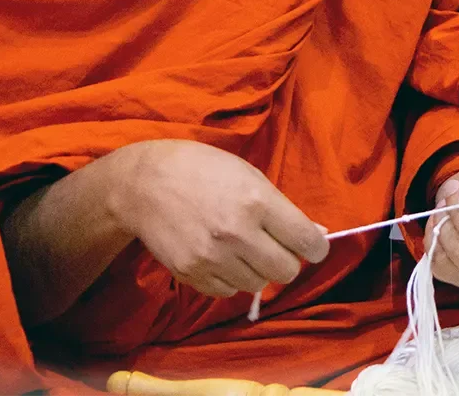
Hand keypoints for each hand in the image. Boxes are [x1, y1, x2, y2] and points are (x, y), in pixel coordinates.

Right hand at [111, 139, 328, 297]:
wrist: (142, 183)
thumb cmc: (198, 168)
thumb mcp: (245, 173)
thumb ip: (278, 206)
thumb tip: (313, 234)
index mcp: (255, 201)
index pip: (306, 241)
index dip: (316, 246)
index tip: (313, 245)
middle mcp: (237, 233)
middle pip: (286, 270)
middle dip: (285, 259)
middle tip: (272, 244)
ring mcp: (213, 258)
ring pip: (258, 284)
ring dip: (256, 268)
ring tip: (239, 245)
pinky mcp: (193, 275)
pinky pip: (229, 291)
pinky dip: (230, 277)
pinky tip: (218, 254)